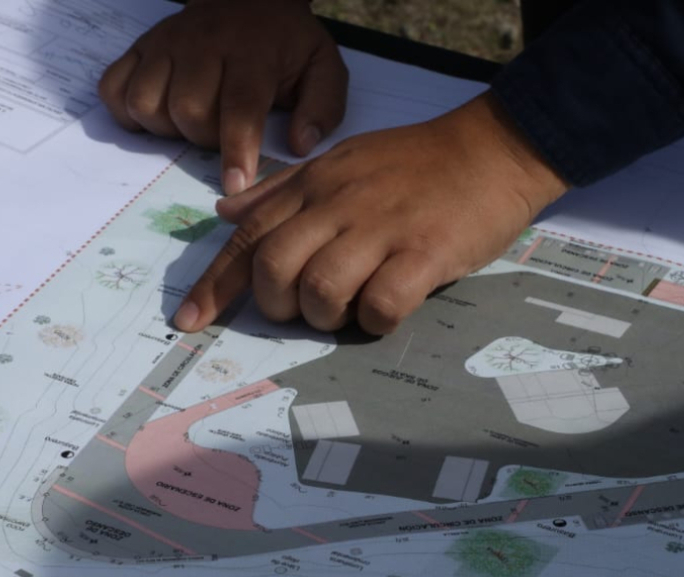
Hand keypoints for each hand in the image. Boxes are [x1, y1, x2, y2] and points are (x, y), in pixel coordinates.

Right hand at [98, 0, 346, 193]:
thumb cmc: (286, 43)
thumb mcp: (322, 66)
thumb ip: (322, 107)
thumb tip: (300, 144)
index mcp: (252, 52)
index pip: (240, 106)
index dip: (235, 150)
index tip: (235, 185)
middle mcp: (203, 44)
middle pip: (187, 112)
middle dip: (204, 139)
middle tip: (222, 133)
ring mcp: (166, 43)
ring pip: (145, 103)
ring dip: (166, 128)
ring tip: (191, 122)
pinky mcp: (140, 46)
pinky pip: (113, 88)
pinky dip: (128, 111)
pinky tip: (158, 112)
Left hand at [172, 92, 569, 335]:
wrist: (493, 149)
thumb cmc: (417, 163)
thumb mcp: (342, 161)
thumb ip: (283, 189)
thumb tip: (226, 210)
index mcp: (314, 184)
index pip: (249, 237)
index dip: (215, 284)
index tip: (190, 321)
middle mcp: (339, 204)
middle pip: (274, 269)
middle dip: (279, 304)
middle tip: (305, 310)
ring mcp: (382, 228)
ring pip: (321, 291)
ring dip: (327, 315)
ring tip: (352, 307)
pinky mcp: (425, 253)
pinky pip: (381, 305)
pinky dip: (377, 320)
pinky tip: (390, 308)